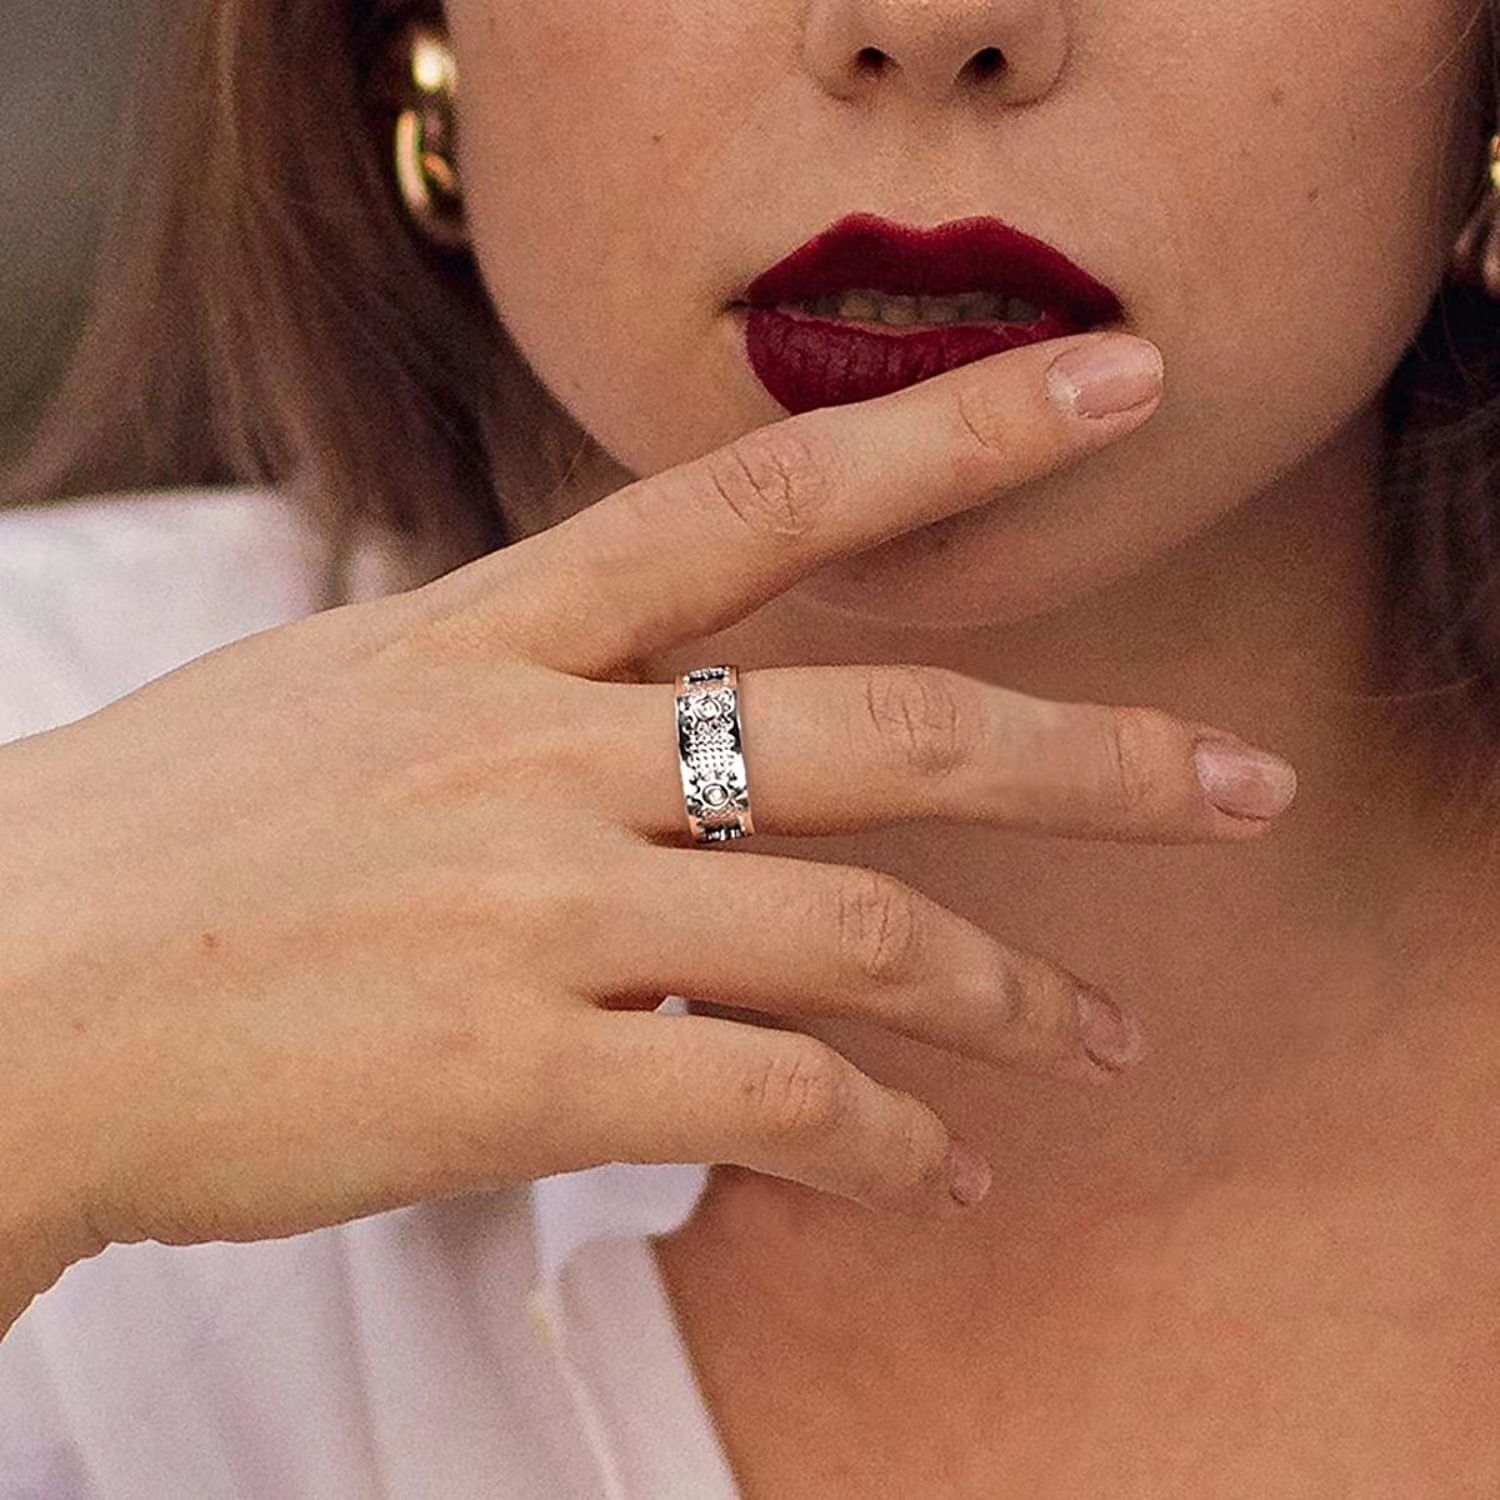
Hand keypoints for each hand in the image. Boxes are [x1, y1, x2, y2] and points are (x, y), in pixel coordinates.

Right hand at [2, 330, 1289, 1292]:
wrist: (9, 992)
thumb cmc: (166, 842)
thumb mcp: (347, 697)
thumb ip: (519, 683)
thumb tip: (659, 709)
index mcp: (497, 631)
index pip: (767, 492)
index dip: (959, 427)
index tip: (1110, 383)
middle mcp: (541, 748)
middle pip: (888, 724)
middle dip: (1094, 758)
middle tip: (1242, 785)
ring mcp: (534, 910)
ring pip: (864, 933)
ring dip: (1017, 996)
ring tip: (1107, 1039)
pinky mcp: (513, 1074)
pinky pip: (773, 1100)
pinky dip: (887, 1142)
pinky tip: (937, 1170)